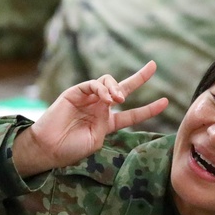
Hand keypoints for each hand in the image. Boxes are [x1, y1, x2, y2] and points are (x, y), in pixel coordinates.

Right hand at [14, 63, 167, 176]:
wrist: (49, 148)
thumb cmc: (70, 149)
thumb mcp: (96, 141)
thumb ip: (107, 125)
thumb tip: (112, 108)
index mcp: (106, 122)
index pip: (131, 114)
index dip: (148, 109)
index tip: (165, 102)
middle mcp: (99, 107)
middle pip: (122, 88)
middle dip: (139, 77)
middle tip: (153, 66)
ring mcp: (87, 99)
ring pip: (108, 82)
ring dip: (116, 88)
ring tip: (118, 99)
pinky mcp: (75, 93)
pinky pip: (92, 84)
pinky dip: (101, 89)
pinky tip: (106, 98)